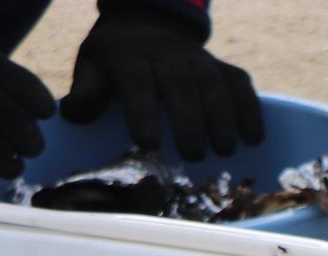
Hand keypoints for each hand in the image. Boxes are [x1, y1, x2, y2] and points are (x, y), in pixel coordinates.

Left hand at [62, 5, 263, 160]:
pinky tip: (253, 139)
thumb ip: (85, 92)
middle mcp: (164, 54)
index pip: (135, 79)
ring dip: (223, 117)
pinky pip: (239, 82)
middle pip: (179, 82)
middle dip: (189, 118)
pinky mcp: (221, 65)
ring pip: (212, 82)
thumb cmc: (113, 64)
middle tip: (193, 154)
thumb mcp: (91, 70)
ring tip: (224, 150)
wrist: (143, 30)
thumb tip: (73, 112)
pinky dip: (250, 109)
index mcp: (126, 56)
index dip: (143, 109)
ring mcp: (196, 58)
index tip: (148, 143)